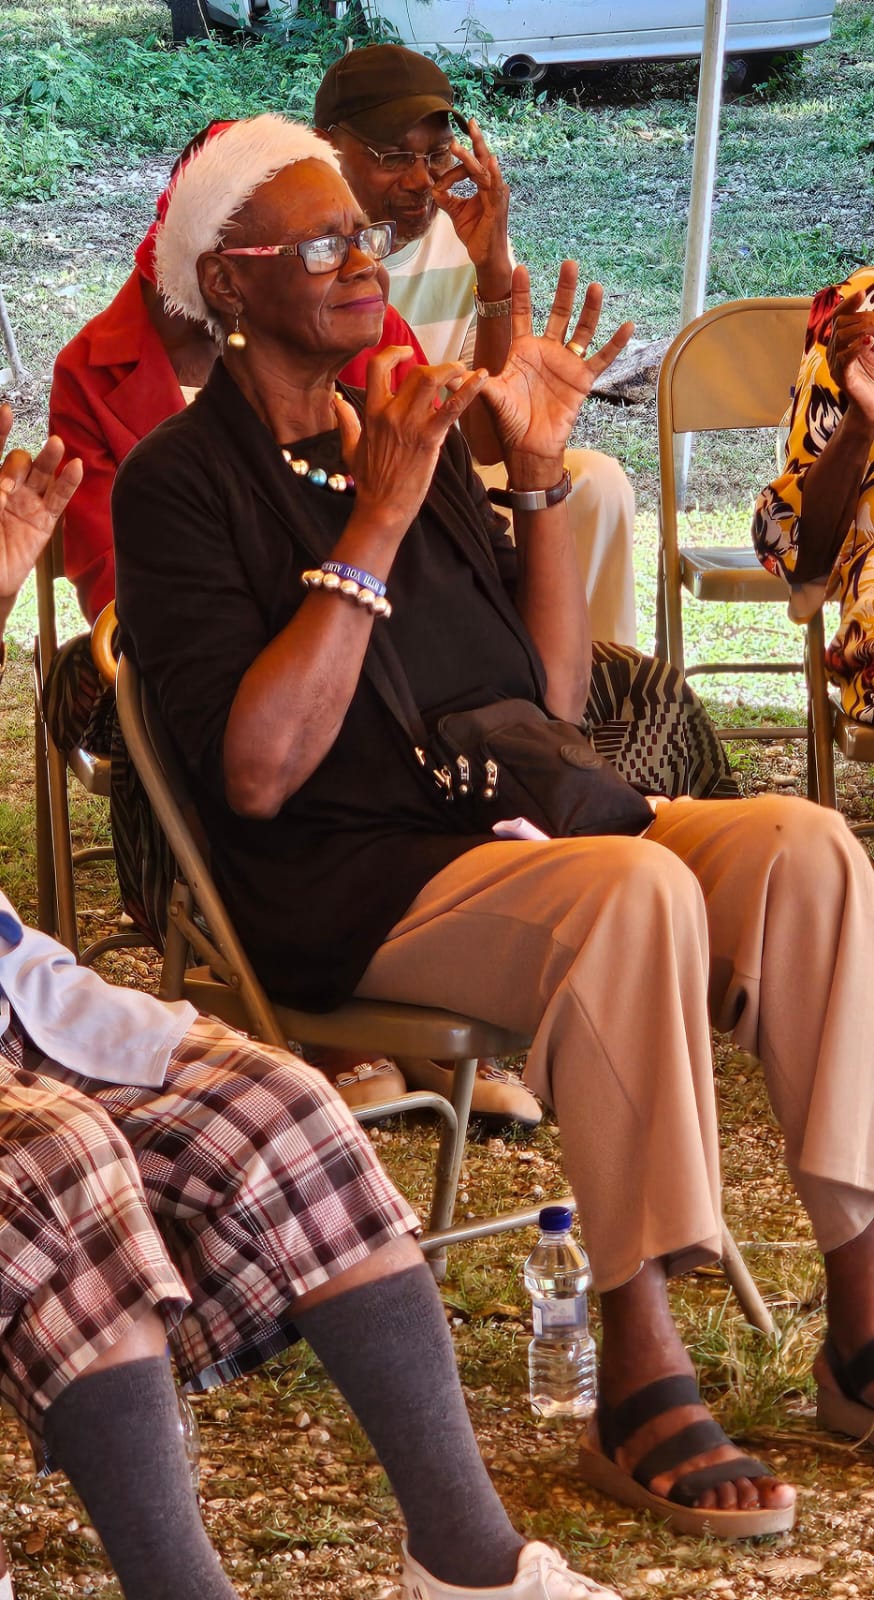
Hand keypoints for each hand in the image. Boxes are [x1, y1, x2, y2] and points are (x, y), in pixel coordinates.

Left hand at [0, 402, 82, 606]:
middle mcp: (9, 489)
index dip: (0, 431)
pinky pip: (59, 499)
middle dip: (18, 464)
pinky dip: (69, 483)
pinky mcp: (45, 521)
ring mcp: (28, 503)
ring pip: (41, 474)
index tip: (5, 412)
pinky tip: (75, 467)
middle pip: (19, 461)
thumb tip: (6, 485)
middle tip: (12, 481)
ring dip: (48, 458)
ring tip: (56, 445)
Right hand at [333, 347, 486, 533]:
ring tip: (463, 371)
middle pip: (416, 373)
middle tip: (448, 374)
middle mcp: (391, 413)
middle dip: (435, 368)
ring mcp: (411, 425)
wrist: (382, 508)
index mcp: (372, 412)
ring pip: (433, 380)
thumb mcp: (350, 448)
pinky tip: (483, 377)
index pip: (378, 366)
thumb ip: (346, 421)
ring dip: (452, 371)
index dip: (394, 352)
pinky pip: (453, 407)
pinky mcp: (430, 439)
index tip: (406, 352)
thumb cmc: (369, 481)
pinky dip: (470, 389)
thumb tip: (336, 402)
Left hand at [432, 118, 510, 286]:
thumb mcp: (457, 212)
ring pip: (484, 171)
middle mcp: (494, 187)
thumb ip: (447, 198)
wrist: (485, 256)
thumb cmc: (476, 234)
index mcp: (486, 186)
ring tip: (458, 146)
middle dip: (477, 140)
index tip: (439, 181)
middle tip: (470, 120)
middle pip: (485, 159)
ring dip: (472, 156)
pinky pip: (494, 188)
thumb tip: (434, 187)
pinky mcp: (497, 207)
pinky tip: (490, 162)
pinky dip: (493, 174)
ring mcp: (497, 196)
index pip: (472, 167)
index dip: (455, 167)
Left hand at [480, 265, 633, 485]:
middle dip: (563, 289)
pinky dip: (615, 343)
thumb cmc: (508, 421)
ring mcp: (566, 363)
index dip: (522, 292)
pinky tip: (627, 325)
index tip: (520, 267)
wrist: (529, 447)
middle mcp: (546, 351)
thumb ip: (474, 381)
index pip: (523, 314)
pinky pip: (602, 358)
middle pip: (557, 313)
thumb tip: (449, 373)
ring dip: (589, 309)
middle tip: (568, 264)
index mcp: (522, 350)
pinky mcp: (582, 379)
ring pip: (581, 329)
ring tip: (594, 286)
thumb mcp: (489, 396)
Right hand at [826, 289, 873, 424]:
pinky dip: (856, 348)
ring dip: (859, 330)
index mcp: (841, 343)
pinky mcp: (842, 378)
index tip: (862, 294)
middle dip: (859, 317)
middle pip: (839, 324)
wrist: (873, 407)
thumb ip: (871, 333)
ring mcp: (836, 366)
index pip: (838, 317)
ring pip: (840, 338)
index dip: (848, 304)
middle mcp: (835, 352)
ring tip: (872, 332)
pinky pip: (844, 358)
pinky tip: (868, 343)